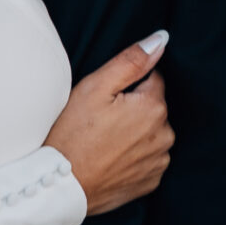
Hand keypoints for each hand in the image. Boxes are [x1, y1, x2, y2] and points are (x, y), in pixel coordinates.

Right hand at [47, 34, 174, 216]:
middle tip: (101, 120)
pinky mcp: (150, 182)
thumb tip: (161, 39)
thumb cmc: (73, 133)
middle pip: (153, 108)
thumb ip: (131, 61)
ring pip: (152, 134)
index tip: (106, 99)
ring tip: (103, 140)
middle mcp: (164, 135)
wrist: (61, 186)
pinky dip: (134, 157)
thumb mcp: (96, 87)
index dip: (128, 86)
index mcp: (153, 107)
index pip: (152, 80)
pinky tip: (110, 158)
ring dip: (135, 133)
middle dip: (133, 109)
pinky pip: (148, 159)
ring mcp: (158, 161)